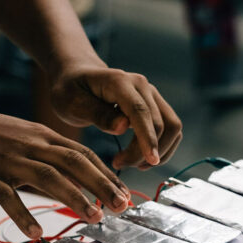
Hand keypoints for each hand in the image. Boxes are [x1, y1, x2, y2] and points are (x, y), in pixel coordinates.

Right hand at [0, 105, 129, 238]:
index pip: (83, 154)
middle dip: (102, 185)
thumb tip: (72, 173)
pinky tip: (38, 232)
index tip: (123, 192)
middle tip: (122, 206)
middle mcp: (31, 146)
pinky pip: (9, 197)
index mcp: (42, 136)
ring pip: (49, 177)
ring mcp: (10, 161)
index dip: (106, 173)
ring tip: (95, 217)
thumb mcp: (22, 135)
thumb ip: (47, 152)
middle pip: (75, 164)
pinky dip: (24, 215)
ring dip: (75, 197)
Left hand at [49, 63, 181, 169]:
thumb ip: (97, 114)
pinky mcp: (155, 106)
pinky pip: (170, 129)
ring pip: (172, 128)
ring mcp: (151, 95)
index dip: (148, 138)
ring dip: (158, 152)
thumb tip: (123, 126)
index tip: (150, 161)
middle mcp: (142, 85)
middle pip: (160, 124)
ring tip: (130, 163)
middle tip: (118, 164)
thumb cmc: (70, 90)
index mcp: (119, 82)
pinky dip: (160, 148)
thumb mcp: (72, 103)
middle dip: (144, 152)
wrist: (77, 78)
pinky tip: (140, 157)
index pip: (141, 111)